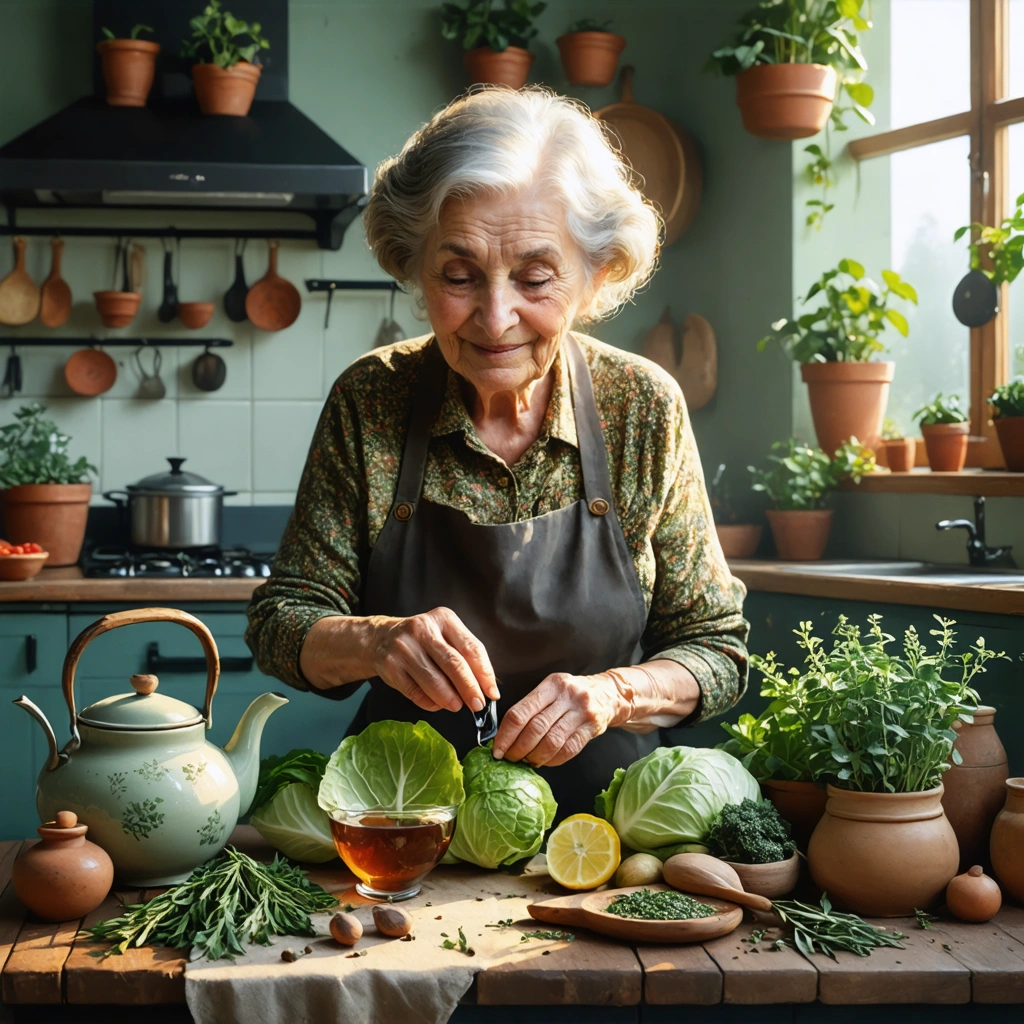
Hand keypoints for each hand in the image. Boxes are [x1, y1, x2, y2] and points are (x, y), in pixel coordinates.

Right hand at [371, 607, 499, 713]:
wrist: (381, 638)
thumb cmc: (422, 641)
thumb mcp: (444, 636)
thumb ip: (464, 656)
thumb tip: (485, 688)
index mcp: (443, 618)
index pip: (471, 647)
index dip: (485, 673)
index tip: (492, 692)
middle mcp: (423, 629)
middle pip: (454, 664)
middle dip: (469, 688)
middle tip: (478, 705)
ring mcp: (404, 647)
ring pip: (434, 680)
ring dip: (450, 698)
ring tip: (458, 706)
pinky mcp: (390, 665)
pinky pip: (415, 691)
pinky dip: (429, 702)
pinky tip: (436, 704)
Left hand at [491, 672, 627, 766]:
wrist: (608, 693)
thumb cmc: (571, 694)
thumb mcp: (552, 689)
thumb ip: (531, 706)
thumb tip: (505, 734)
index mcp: (551, 685)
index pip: (521, 712)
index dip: (506, 734)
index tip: (498, 749)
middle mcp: (566, 696)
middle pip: (535, 728)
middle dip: (518, 748)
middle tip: (510, 758)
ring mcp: (581, 712)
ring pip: (552, 741)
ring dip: (535, 756)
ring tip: (527, 761)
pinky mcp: (592, 728)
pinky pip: (569, 749)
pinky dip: (553, 760)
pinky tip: (545, 761)